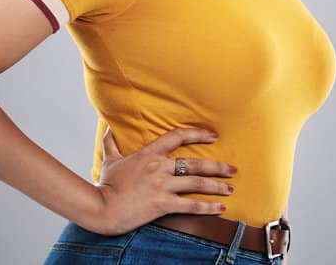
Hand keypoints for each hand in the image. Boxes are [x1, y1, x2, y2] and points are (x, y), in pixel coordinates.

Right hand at [88, 126, 234, 234]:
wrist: (101, 208)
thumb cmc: (106, 185)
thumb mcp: (110, 160)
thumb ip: (111, 142)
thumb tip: (108, 127)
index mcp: (149, 153)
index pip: (178, 137)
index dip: (198, 134)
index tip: (214, 135)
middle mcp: (159, 167)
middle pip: (196, 163)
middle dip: (218, 166)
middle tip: (233, 168)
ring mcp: (162, 185)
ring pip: (197, 183)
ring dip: (217, 185)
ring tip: (231, 187)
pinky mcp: (163, 204)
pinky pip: (190, 205)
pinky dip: (208, 207)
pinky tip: (220, 208)